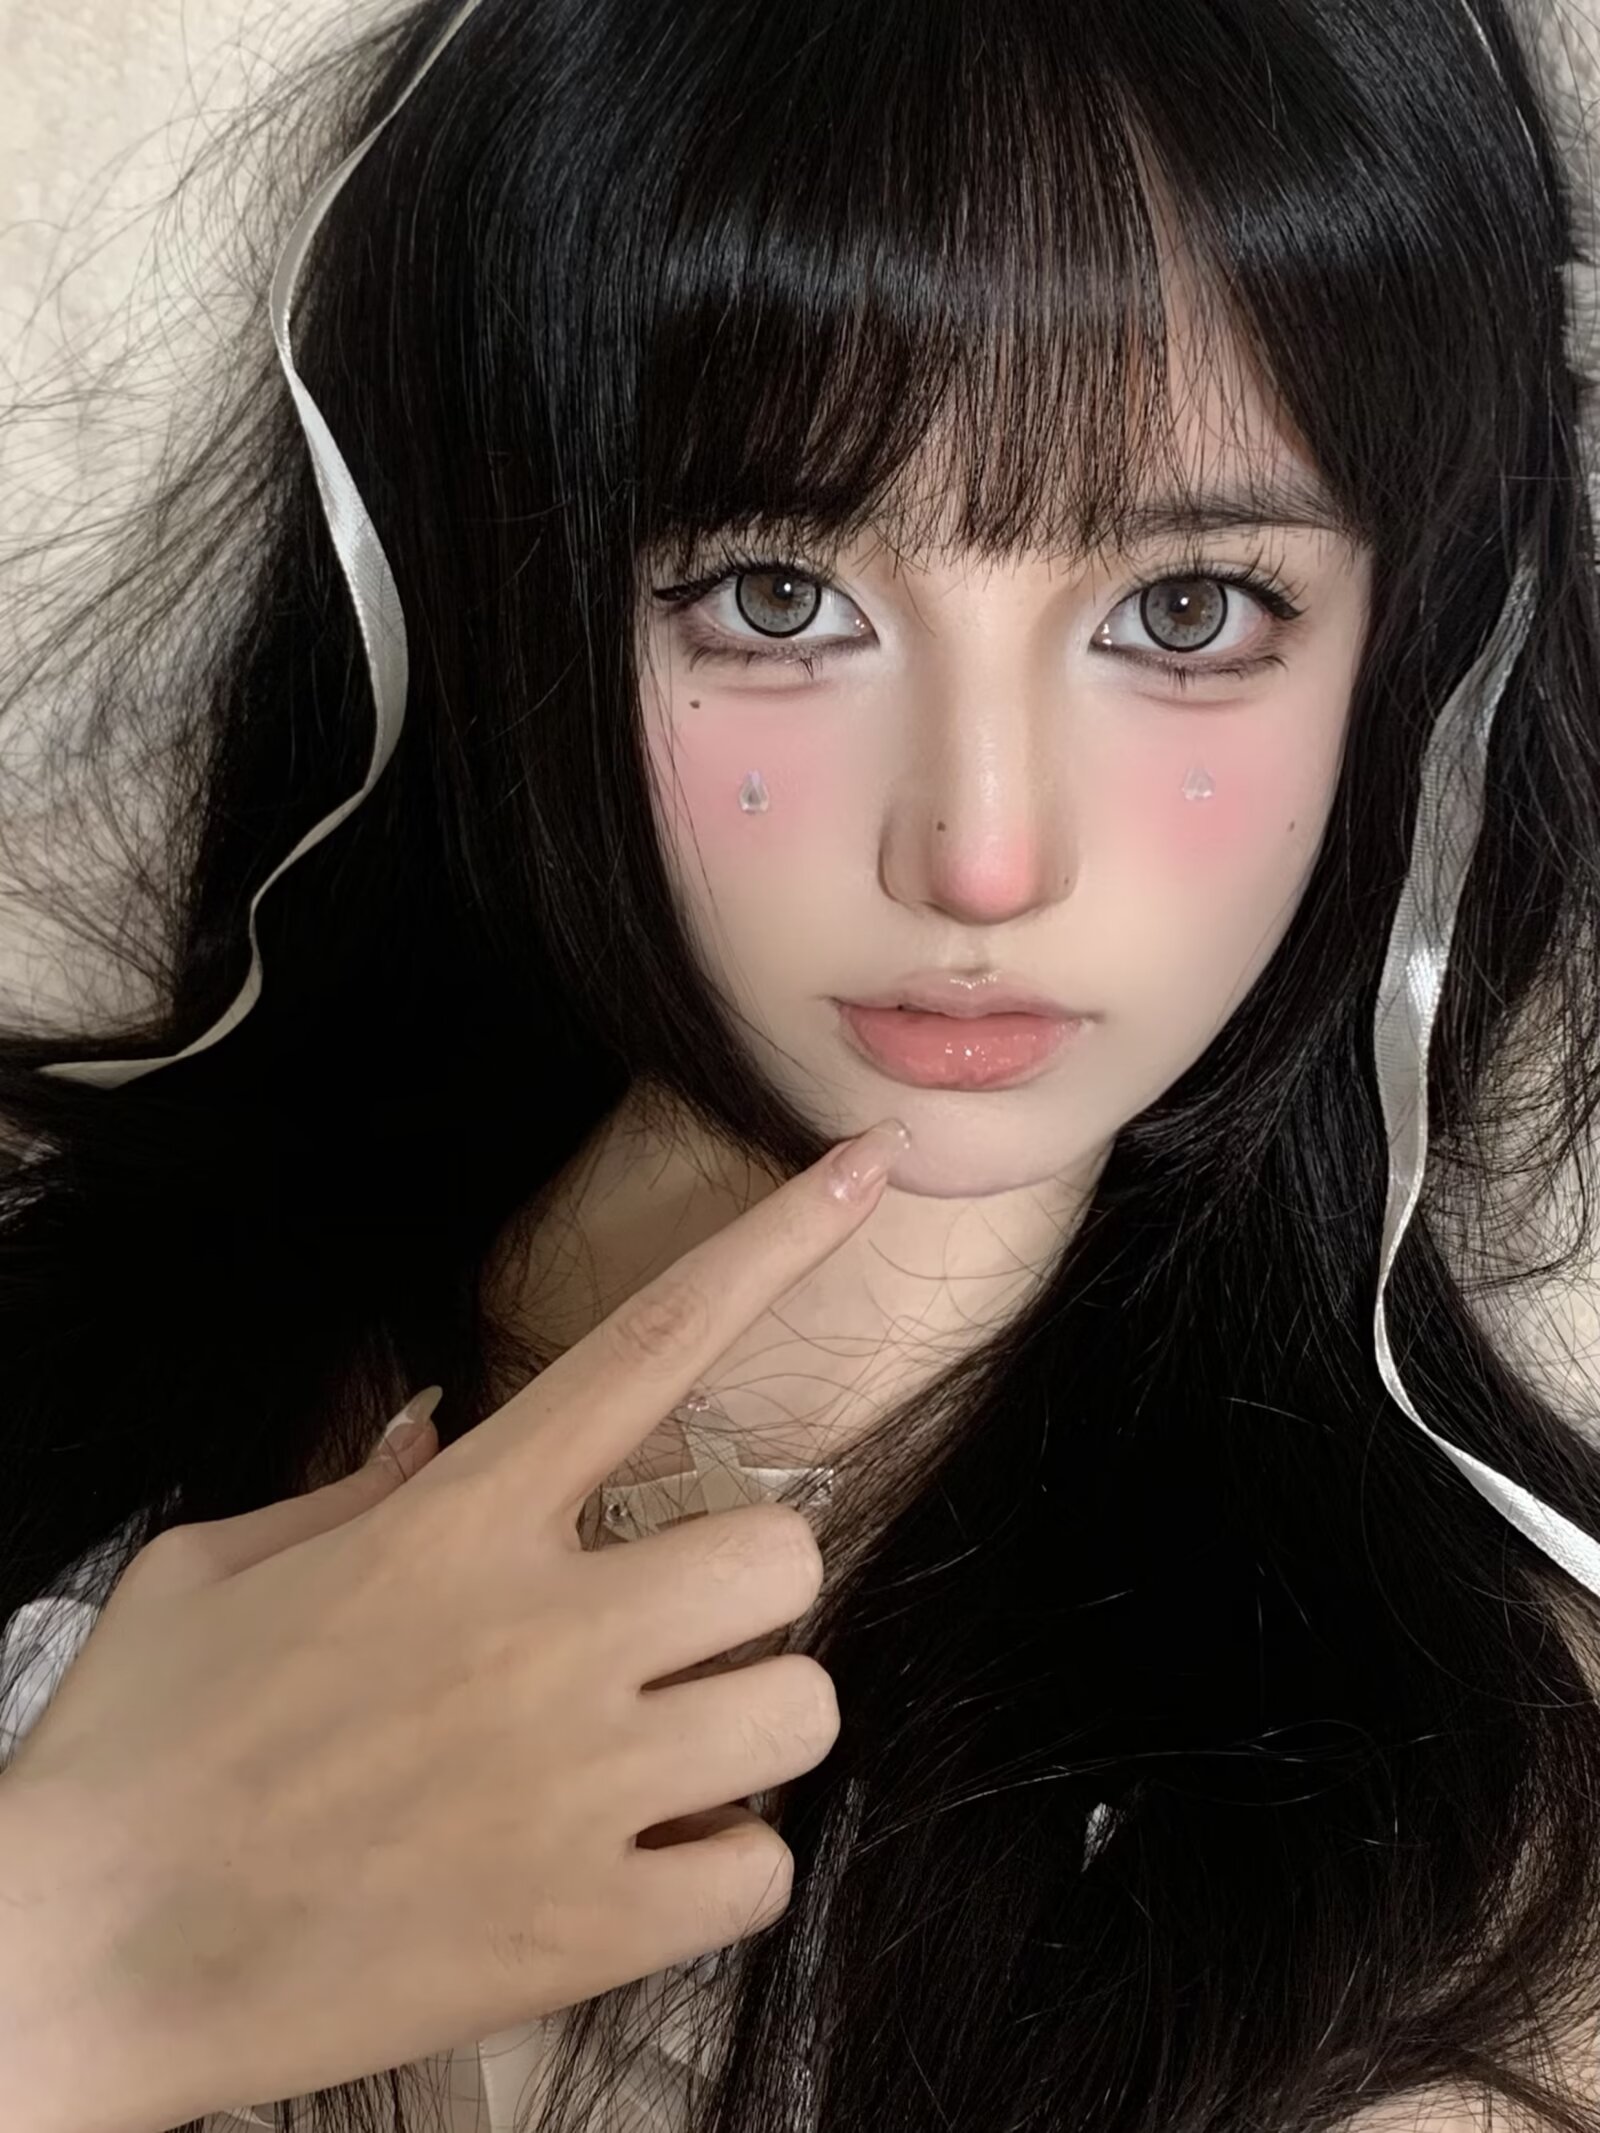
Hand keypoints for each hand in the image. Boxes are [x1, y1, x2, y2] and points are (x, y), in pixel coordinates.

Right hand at [0, 1116, 908, 2132]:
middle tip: (662, 1635)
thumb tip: (444, 1426)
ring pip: (799, 1709)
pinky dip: (715, 1866)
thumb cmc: (138, 1748)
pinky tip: (631, 1863)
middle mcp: (538, 1632)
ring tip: (648, 1757)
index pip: (652, 1342)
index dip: (778, 1243)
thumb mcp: (218, 1567)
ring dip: (741, 1725)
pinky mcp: (583, 1926)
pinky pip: (760, 1869)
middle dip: (744, 1591)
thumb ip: (359, 1487)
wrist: (73, 1965)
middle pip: (785, 1552)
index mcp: (457, 1524)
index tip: (874, 1169)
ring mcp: (573, 1782)